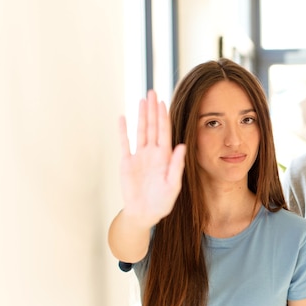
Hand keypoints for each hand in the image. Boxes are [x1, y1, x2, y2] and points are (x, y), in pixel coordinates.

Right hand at [118, 90, 185, 227]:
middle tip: (152, 92)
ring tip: (141, 100)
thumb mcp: (173, 185)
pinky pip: (125, 143)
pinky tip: (123, 118)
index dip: (163, 117)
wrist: (144, 213)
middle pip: (152, 126)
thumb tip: (182, 146)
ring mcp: (139, 156)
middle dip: (153, 110)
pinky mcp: (127, 163)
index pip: (165, 132)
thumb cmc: (162, 202)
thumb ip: (177, 165)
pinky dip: (123, 131)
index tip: (163, 102)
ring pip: (140, 131)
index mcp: (165, 157)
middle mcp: (153, 153)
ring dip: (141, 116)